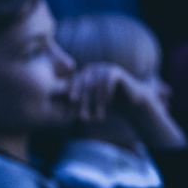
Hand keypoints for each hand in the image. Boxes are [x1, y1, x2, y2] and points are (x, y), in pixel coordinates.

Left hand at [69, 63, 185, 147]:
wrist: (131, 103)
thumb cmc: (108, 106)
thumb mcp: (89, 105)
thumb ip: (74, 104)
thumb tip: (56, 110)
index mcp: (84, 75)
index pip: (73, 86)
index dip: (72, 101)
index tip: (71, 116)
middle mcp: (93, 68)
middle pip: (83, 85)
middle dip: (83, 104)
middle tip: (83, 118)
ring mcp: (104, 68)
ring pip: (95, 85)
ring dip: (95, 104)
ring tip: (97, 118)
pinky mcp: (115, 71)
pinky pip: (107, 82)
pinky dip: (106, 96)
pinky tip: (107, 106)